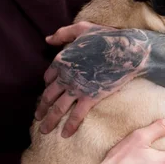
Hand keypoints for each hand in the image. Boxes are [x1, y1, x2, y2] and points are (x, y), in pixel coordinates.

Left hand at [35, 22, 151, 137]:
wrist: (126, 51)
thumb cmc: (107, 37)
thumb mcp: (82, 28)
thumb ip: (63, 34)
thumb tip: (47, 40)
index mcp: (62, 60)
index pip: (49, 76)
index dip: (48, 84)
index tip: (48, 92)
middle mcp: (66, 76)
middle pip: (49, 95)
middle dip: (42, 108)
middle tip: (38, 118)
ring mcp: (77, 88)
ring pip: (58, 108)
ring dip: (50, 121)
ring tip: (44, 130)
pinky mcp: (91, 97)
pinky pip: (77, 114)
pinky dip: (70, 125)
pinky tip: (65, 135)